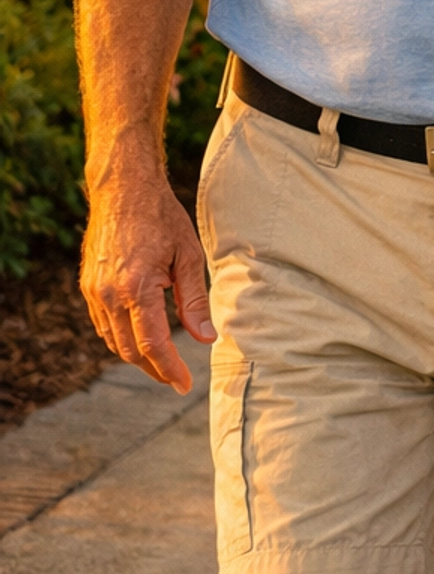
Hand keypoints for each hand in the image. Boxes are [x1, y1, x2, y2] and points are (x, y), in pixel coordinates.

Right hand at [79, 164, 216, 393]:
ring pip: (113, 341)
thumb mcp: (188, 255)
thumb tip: (206, 338)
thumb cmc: (161, 217)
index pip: (153, 344)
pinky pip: (103, 325)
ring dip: (137, 356)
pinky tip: (140, 336)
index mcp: (137, 287)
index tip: (184, 384)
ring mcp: (94, 292)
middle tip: (176, 378)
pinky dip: (121, 338)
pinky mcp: (87, 287)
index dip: (169, 369)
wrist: (123, 189)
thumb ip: (194, 300)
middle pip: (130, 350)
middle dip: (154, 369)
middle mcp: (109, 294)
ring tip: (162, 361)